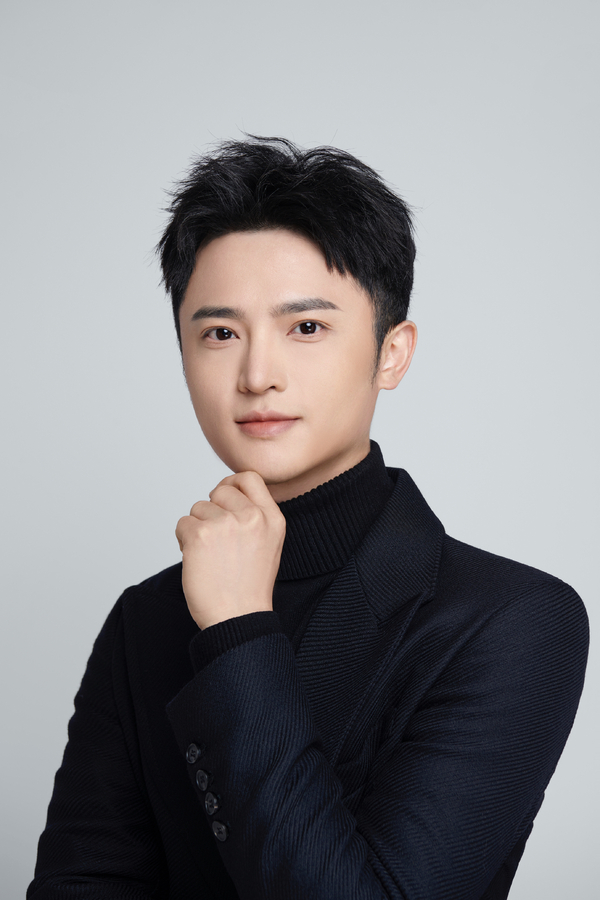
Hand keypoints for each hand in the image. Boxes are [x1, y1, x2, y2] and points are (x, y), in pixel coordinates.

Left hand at [175, 471, 285, 629]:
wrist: (238, 618)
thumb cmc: (249, 587)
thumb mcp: (268, 544)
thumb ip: (255, 516)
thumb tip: (227, 492)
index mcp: (272, 518)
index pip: (249, 477)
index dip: (232, 484)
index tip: (223, 499)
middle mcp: (252, 517)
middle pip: (220, 490)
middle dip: (212, 510)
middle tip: (215, 538)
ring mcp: (226, 524)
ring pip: (198, 508)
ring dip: (197, 528)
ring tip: (210, 556)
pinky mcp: (200, 535)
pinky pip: (182, 523)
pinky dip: (184, 541)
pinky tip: (198, 561)